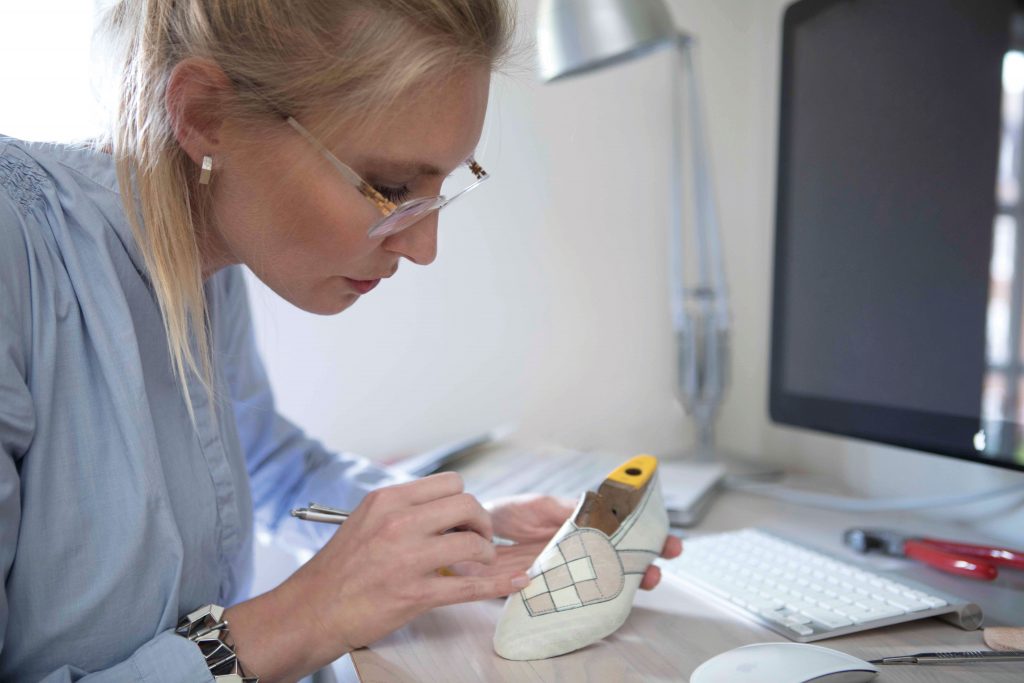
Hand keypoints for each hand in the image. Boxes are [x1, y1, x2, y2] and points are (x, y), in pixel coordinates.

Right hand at [224, 473, 527, 680]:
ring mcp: (408, 558)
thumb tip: (444, 506)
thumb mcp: (366, 520)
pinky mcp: (415, 593)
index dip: (465, 500)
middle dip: (481, 522)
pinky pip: (471, 586)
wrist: (312, 609)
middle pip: (468, 505)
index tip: (464, 517)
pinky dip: (499, 584)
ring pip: (473, 542)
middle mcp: (399, 522)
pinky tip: (517, 582)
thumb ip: (403, 509)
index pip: (450, 483)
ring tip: (478, 563)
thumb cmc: (340, 568)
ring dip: (485, 554)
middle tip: (477, 539)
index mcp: (388, 500)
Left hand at [453, 494, 683, 590]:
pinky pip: (573, 598)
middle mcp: (577, 552)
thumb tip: (597, 504)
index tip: (668, 540)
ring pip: (603, 581)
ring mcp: (564, 571)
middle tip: (664, 561)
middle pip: (620, 560)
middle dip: (646, 561)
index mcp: (579, 528)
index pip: (621, 533)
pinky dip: (593, 599)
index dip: (647, 537)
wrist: (472, 533)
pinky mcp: (545, 590)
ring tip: (645, 579)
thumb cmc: (507, 514)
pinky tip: (609, 595)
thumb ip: (566, 508)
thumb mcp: (539, 506)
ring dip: (627, 581)